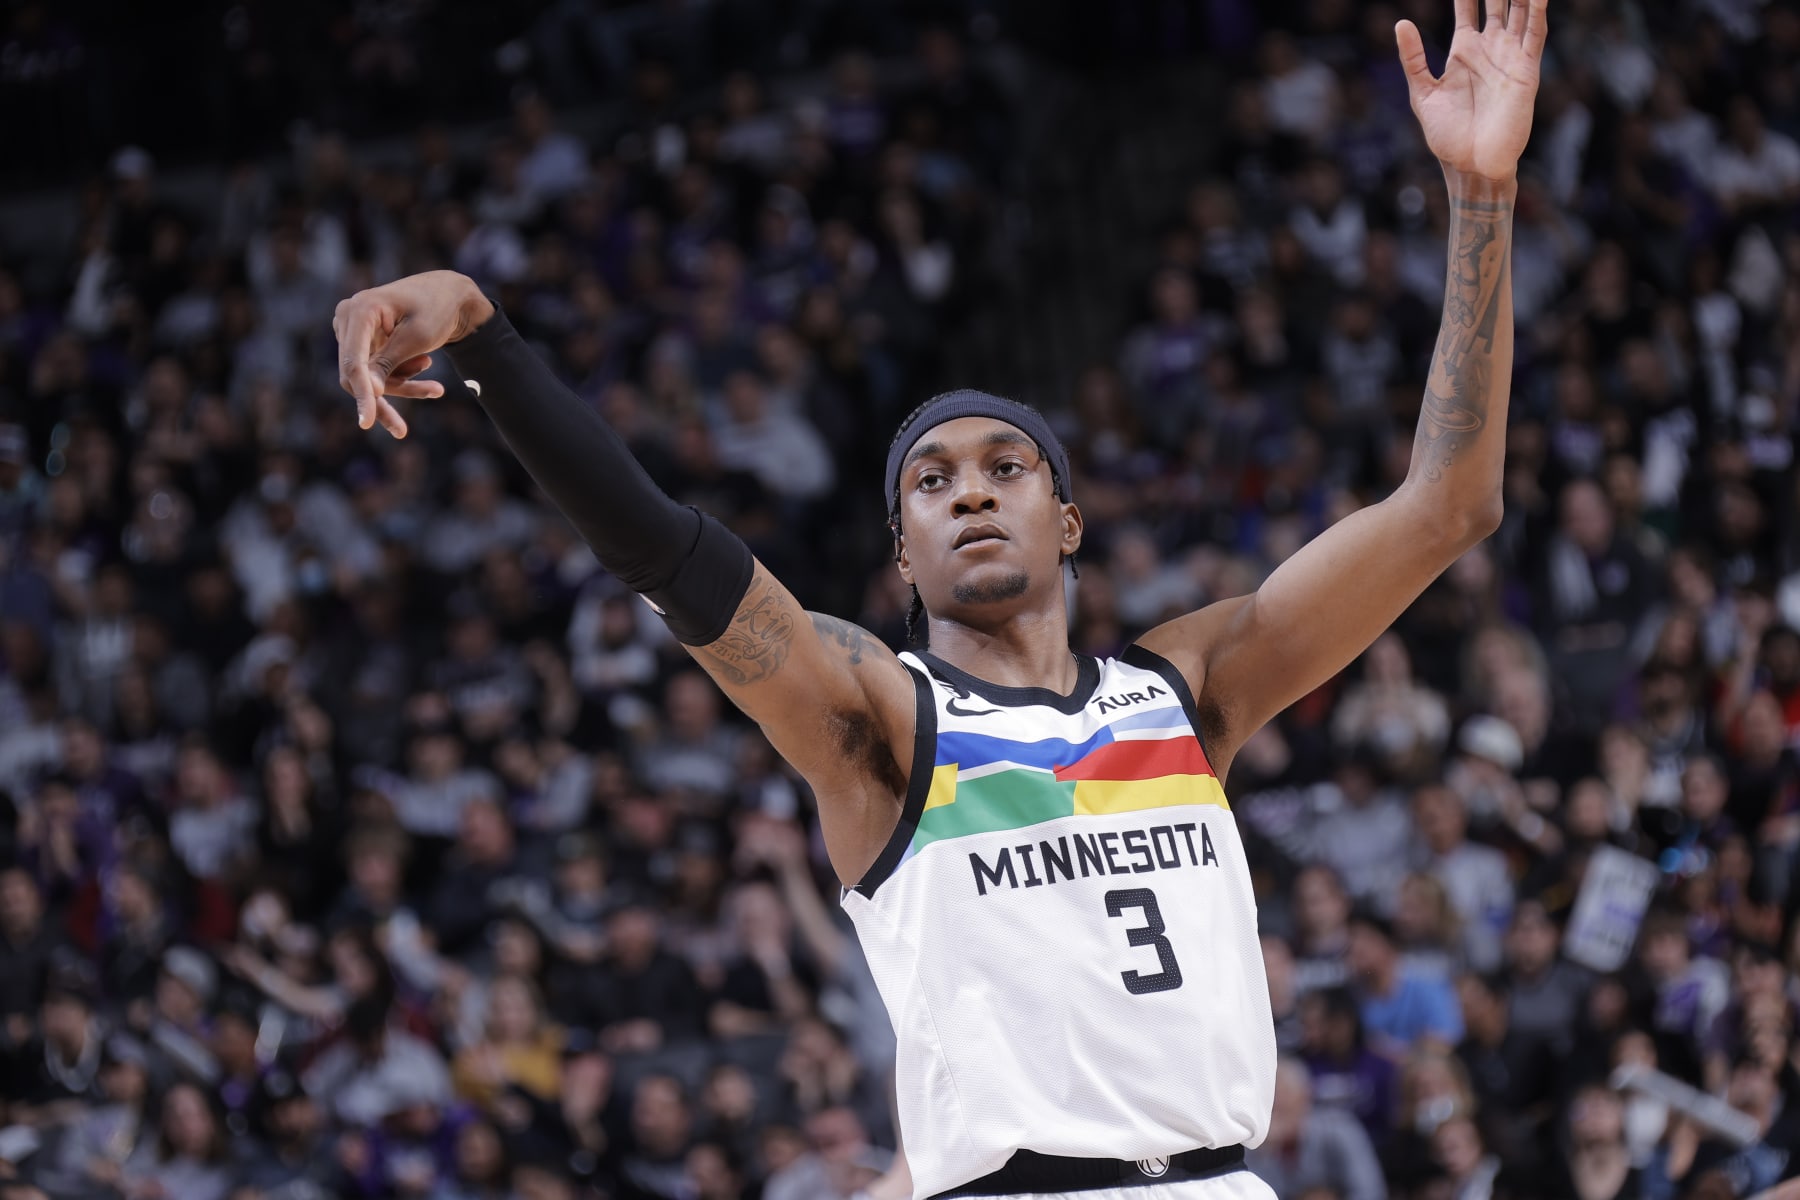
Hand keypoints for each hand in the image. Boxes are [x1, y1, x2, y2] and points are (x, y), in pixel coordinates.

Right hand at [332, 270, 495, 437]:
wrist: (450, 294)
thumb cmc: (436, 309)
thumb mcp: (417, 338)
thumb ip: (389, 364)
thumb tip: (368, 393)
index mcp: (359, 311)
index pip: (353, 362)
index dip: (360, 394)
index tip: (367, 423)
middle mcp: (348, 319)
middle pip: (355, 374)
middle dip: (382, 401)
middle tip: (401, 431)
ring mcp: (353, 331)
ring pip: (368, 377)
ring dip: (401, 386)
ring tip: (435, 388)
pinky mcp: (364, 343)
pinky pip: (377, 371)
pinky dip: (402, 377)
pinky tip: (426, 368)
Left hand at [1397, 0, 1546, 183]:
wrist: (1471, 164)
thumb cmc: (1446, 136)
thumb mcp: (1422, 93)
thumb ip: (1413, 59)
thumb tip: (1401, 23)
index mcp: (1463, 52)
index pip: (1468, 9)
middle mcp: (1490, 50)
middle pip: (1498, 4)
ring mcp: (1510, 58)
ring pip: (1520, 12)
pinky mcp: (1526, 70)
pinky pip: (1534, 34)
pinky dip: (1537, 12)